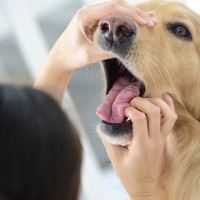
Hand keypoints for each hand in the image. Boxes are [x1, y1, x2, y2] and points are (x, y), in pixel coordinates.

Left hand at [35, 0, 156, 101]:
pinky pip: (112, 16)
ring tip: (149, 20)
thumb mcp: (90, 55)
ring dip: (132, 15)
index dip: (131, 13)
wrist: (60, 59)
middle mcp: (89, 11)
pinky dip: (125, 18)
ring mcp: (92, 15)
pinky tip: (136, 20)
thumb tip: (127, 48)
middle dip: (136, 13)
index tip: (145, 22)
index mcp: (85, 15)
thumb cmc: (71, 56)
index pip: (112, 7)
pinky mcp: (94, 21)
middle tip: (151, 22)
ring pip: (116, 9)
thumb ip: (108, 51)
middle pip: (117, 5)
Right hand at [100, 94, 176, 199]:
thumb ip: (108, 139)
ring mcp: (162, 139)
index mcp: (141, 146)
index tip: (121, 110)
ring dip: (156, 102)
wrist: (146, 187)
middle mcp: (154, 140)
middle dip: (140, 101)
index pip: (139, 119)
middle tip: (130, 103)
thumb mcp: (115, 158)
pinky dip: (168, 105)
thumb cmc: (129, 175)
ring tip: (144, 100)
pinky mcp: (164, 138)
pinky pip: (171, 119)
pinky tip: (163, 97)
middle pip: (154, 111)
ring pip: (167, 113)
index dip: (129, 109)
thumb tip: (103, 123)